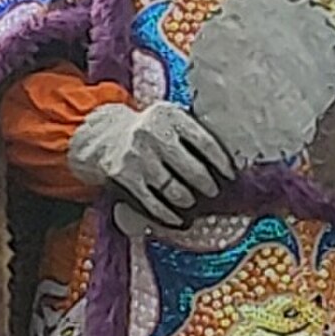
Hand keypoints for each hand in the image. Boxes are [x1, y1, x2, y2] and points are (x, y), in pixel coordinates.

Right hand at [68, 100, 232, 231]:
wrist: (103, 135)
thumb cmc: (148, 130)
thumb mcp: (167, 119)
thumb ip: (190, 133)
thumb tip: (223, 165)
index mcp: (170, 116)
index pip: (205, 142)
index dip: (221, 162)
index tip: (230, 175)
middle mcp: (153, 134)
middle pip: (192, 169)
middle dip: (208, 186)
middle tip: (213, 191)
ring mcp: (138, 157)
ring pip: (174, 189)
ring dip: (188, 201)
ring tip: (192, 202)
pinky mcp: (125, 176)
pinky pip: (153, 203)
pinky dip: (168, 215)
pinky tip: (177, 219)